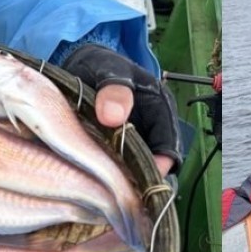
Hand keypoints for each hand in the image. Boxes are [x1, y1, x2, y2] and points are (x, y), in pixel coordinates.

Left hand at [63, 45, 180, 174]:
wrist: (82, 66)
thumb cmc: (102, 64)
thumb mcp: (109, 68)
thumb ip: (113, 89)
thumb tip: (112, 117)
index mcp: (161, 108)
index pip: (168, 147)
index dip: (155, 165)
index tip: (132, 177)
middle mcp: (153, 128)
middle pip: (152, 163)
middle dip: (135, 176)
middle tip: (112, 187)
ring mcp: (135, 140)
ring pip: (134, 167)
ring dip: (119, 175)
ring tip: (100, 183)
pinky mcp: (116, 147)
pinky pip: (117, 165)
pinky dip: (107, 171)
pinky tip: (92, 176)